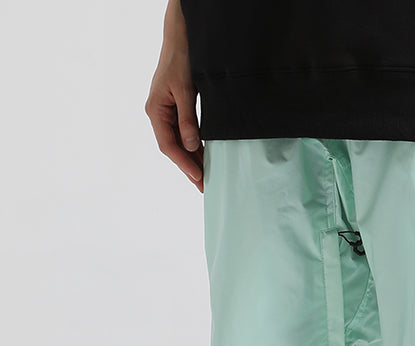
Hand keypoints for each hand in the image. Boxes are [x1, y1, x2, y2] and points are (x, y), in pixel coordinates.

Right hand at [145, 27, 203, 191]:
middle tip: (203, 186)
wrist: (180, 38)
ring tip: (205, 176)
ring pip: (178, 142)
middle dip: (188, 167)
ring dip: (192, 158)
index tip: (198, 176)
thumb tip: (191, 146)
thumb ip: (188, 119)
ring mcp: (166, 112)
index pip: (168, 145)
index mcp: (155, 110)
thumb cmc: (180, 59)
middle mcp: (158, 114)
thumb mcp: (186, 90)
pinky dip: (193, 145)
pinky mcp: (175, 109)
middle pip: (172, 148)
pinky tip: (203, 156)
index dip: (183, 163)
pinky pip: (183, 133)